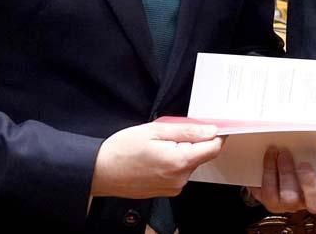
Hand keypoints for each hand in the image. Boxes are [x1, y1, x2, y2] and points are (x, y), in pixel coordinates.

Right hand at [90, 121, 223, 198]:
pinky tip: (156, 156)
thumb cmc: (122, 150)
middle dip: (193, 140)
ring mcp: (174, 187)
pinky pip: (179, 172)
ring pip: (190, 163)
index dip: (216, 133)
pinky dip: (174, 161)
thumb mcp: (155, 130)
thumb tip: (211, 130)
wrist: (100, 172)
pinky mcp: (167, 191)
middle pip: (202, 155)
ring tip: (158, 145)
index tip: (210, 124)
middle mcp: (180, 178)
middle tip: (171, 131)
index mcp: (179, 162)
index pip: (214, 147)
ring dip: (182, 151)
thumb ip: (187, 130)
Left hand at [250, 147, 315, 215]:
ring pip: (288, 198)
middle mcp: (308, 202)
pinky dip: (267, 172)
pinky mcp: (270, 201)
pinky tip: (269, 156)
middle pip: (314, 204)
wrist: (278, 169)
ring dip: (284, 173)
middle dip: (309, 184)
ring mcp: (288, 205)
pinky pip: (266, 193)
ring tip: (281, 153)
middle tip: (304, 164)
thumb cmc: (305, 164)